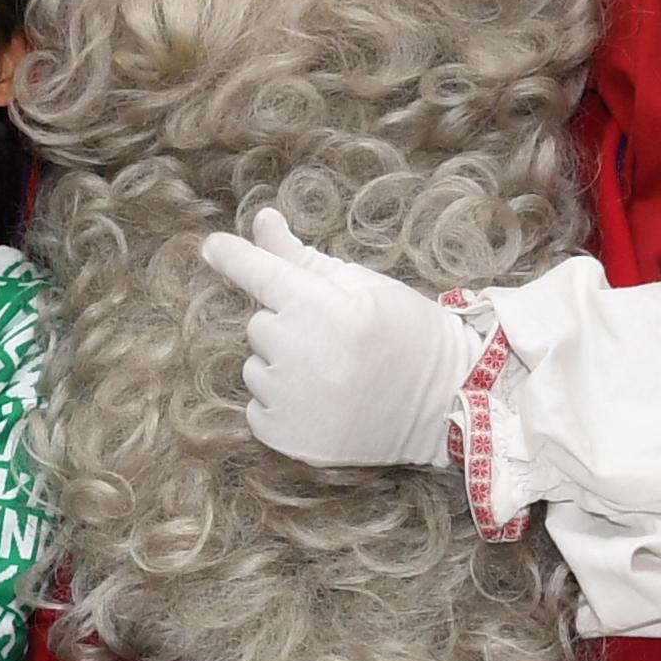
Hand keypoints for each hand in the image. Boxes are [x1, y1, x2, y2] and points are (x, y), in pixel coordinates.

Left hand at [199, 209, 485, 469]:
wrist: (448, 404)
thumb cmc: (408, 334)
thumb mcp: (362, 285)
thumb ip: (301, 258)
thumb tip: (262, 221)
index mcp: (323, 309)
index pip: (261, 274)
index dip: (234, 257)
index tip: (212, 246)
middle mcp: (301, 355)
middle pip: (259, 324)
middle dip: (288, 325)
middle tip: (335, 338)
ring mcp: (294, 402)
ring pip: (256, 367)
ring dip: (281, 367)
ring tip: (333, 374)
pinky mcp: (289, 440)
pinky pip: (258, 408)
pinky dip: (281, 405)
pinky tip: (323, 403)